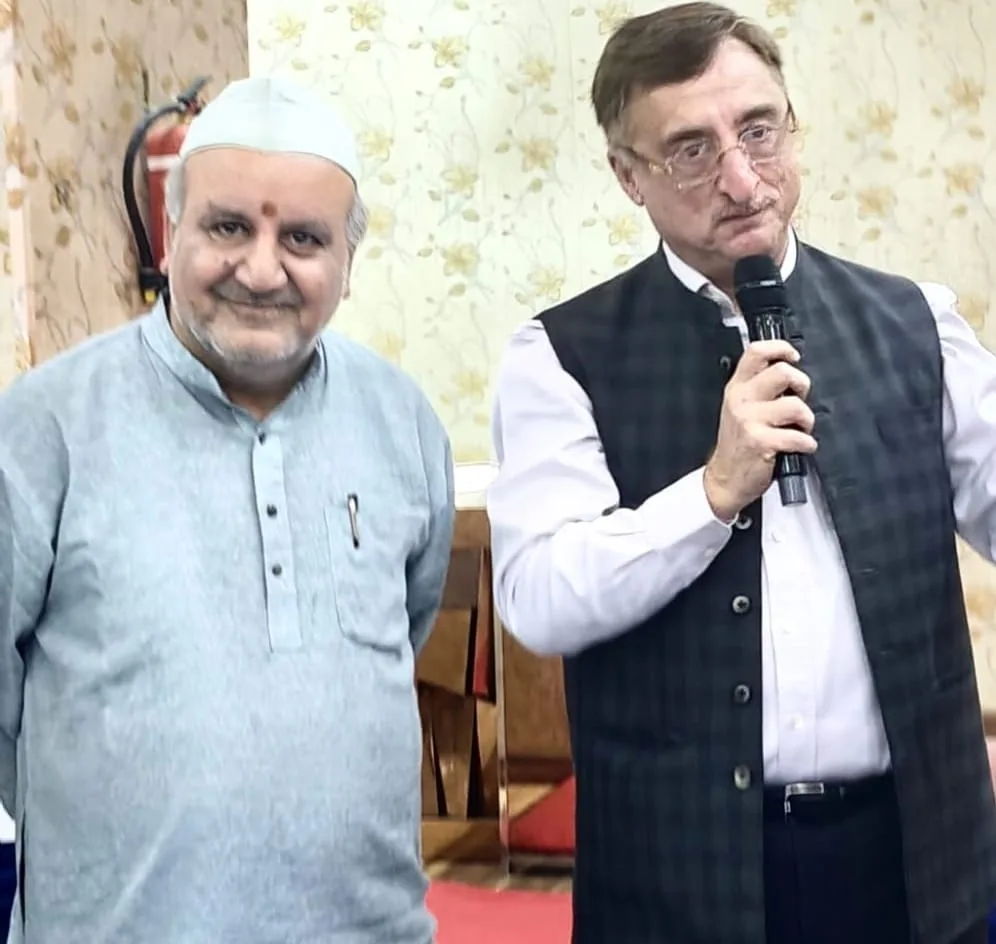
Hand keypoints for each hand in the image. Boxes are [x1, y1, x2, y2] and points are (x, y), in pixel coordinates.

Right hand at [704, 340, 816, 521]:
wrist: (725, 479)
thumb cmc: (739, 444)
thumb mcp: (739, 409)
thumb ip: (758, 388)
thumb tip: (790, 374)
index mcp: (737, 388)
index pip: (756, 352)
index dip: (780, 349)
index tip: (793, 356)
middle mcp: (742, 400)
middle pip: (782, 372)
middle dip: (801, 385)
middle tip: (798, 399)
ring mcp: (750, 421)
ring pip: (796, 406)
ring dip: (806, 420)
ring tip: (799, 428)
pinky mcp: (761, 442)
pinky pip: (799, 437)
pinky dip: (806, 444)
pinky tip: (799, 447)